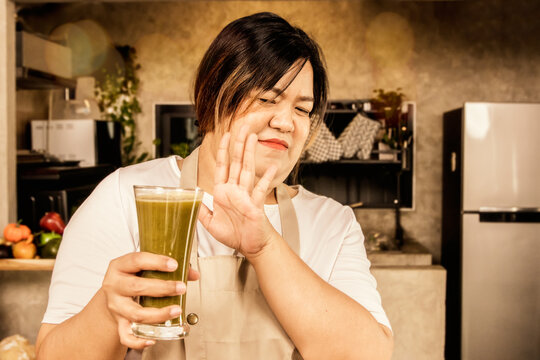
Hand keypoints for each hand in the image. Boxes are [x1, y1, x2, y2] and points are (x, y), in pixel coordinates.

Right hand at [101, 252, 199, 349]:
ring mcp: (116, 305)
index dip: (156, 262)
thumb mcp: (145, 266)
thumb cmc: (133, 276)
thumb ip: (169, 268)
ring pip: (135, 313)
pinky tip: (152, 339)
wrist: (112, 293)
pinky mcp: (118, 322)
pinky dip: (138, 341)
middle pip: (136, 287)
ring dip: (158, 313)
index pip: (137, 260)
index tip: (174, 265)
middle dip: (162, 288)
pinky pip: (126, 336)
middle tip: (181, 288)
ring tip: (176, 310)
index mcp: (120, 266)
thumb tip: (194, 275)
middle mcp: (114, 285)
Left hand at [198, 125, 278, 258]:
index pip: (223, 166)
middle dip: (238, 143)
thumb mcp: (210, 223)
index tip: (225, 135)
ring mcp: (246, 196)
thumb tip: (190, 197)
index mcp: (224, 192)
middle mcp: (235, 190)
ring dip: (249, 153)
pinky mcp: (255, 205)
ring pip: (247, 170)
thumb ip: (200, 209)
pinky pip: (260, 189)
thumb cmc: (234, 235)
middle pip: (236, 162)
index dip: (224, 150)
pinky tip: (271, 167)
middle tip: (242, 126)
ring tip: (252, 137)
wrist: (250, 246)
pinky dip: (266, 178)